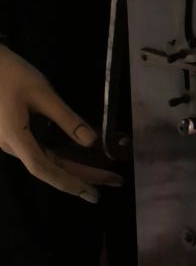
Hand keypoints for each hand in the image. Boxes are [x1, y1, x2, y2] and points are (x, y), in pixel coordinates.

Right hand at [0, 46, 122, 199]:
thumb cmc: (10, 73)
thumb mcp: (42, 92)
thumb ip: (67, 119)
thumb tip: (91, 142)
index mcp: (15, 137)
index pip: (43, 168)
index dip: (69, 182)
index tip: (93, 193)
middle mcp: (12, 145)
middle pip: (51, 167)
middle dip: (84, 176)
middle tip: (115, 180)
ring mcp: (12, 141)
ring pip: (47, 159)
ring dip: (76, 167)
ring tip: (104, 172)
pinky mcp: (15, 133)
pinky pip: (42, 149)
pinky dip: (64, 154)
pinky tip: (83, 157)